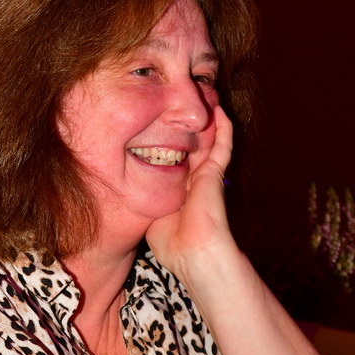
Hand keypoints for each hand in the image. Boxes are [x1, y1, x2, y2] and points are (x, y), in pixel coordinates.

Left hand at [145, 105, 234, 278]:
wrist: (194, 252)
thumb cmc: (173, 244)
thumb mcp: (153, 219)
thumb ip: (148, 202)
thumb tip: (130, 191)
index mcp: (180, 195)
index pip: (177, 165)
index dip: (172, 148)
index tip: (163, 131)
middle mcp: (194, 184)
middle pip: (193, 150)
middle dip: (189, 131)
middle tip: (184, 111)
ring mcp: (207, 178)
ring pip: (209, 144)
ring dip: (208, 124)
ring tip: (206, 102)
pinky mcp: (215, 174)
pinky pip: (222, 145)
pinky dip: (224, 129)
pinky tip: (221, 112)